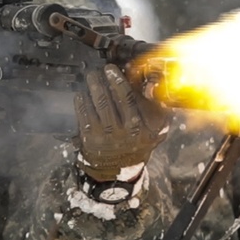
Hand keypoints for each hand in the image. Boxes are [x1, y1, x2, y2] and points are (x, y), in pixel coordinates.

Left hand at [74, 64, 168, 180]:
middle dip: (103, 82)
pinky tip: (81, 94)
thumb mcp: (156, 130)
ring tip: (91, 77)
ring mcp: (106, 137)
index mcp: (141, 129)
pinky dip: (81, 103)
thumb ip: (157, 108)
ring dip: (92, 89)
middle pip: (111, 101)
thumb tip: (152, 84)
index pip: (129, 100)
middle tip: (98, 71)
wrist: (120, 169)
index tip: (112, 70)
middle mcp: (124, 133)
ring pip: (98, 107)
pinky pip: (84, 116)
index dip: (119, 82)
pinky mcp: (91, 140)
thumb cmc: (138, 142)